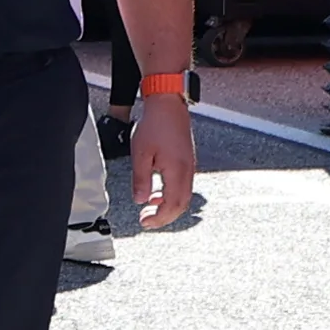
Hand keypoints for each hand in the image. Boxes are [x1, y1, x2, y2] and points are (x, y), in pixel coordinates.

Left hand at [128, 98, 197, 230]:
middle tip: (146, 221)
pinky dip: (170, 195)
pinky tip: (156, 193)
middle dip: (164, 217)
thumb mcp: (140, 154)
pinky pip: (182, 186)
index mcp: (177, 171)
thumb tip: (140, 200)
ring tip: (149, 209)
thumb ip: (141, 179)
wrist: (168, 106)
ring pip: (183, 196)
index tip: (145, 223)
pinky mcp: (187, 162)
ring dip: (167, 206)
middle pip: (181, 204)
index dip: (159, 218)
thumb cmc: (155, 126)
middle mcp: (188, 171)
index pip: (172, 205)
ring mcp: (189, 166)